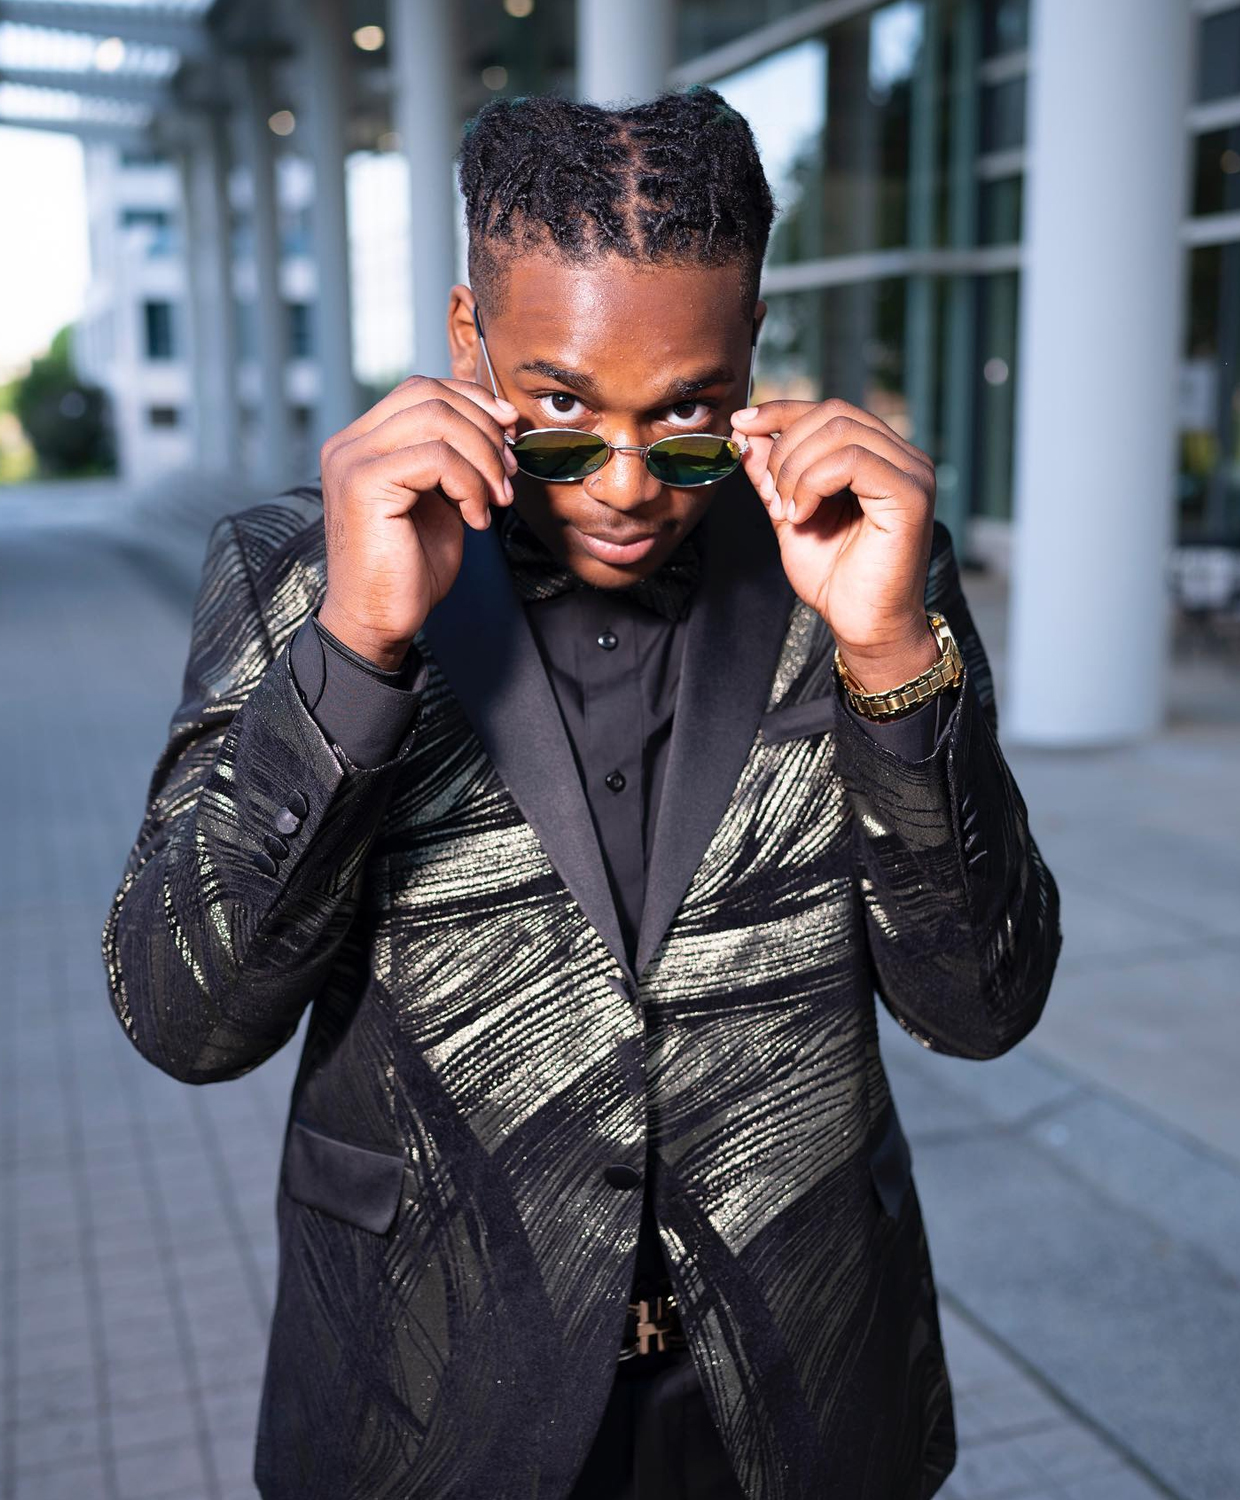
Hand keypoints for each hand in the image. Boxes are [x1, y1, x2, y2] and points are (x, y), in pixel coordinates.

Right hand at [318, 376, 518, 668]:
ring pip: (436, 420)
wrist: (379, 621)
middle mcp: (350, 444)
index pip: (422, 389)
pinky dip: (469, 485)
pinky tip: (475, 520)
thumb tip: (500, 423)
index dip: (473, 400)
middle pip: (429, 395)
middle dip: (484, 429)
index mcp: (365, 442)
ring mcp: (352, 461)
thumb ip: (456, 459)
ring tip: (497, 500)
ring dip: (482, 458)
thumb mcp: (441, 499)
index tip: (510, 429)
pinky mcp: (363, 484)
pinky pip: (435, 458)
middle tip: (509, 474)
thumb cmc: (410, 568)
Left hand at [730, 398, 938, 691]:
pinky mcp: (911, 493)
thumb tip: (744, 432)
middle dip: (785, 449)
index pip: (828, 410)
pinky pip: (853, 460)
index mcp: (877, 456)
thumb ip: (771, 475)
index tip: (742, 423)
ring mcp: (911, 472)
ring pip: (840, 431)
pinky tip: (803, 515)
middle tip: (773, 497)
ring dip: (796, 470)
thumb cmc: (835, 579)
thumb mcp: (788, 514)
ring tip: (788, 512)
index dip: (781, 410)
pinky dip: (814, 483)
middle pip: (832, 413)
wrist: (861, 626)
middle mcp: (901, 456)